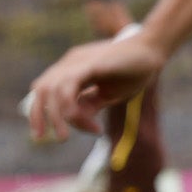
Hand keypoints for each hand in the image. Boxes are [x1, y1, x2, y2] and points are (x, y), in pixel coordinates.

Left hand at [27, 31, 167, 142]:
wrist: (153, 52)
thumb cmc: (131, 72)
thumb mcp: (106, 95)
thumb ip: (88, 105)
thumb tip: (72, 120)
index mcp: (70, 69)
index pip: (43, 89)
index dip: (38, 112)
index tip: (41, 134)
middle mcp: (70, 63)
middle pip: (41, 89)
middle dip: (37, 116)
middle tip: (46, 138)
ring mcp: (79, 61)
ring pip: (53, 90)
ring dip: (57, 118)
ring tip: (66, 137)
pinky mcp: (92, 64)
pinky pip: (70, 86)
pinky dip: (72, 109)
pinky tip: (89, 125)